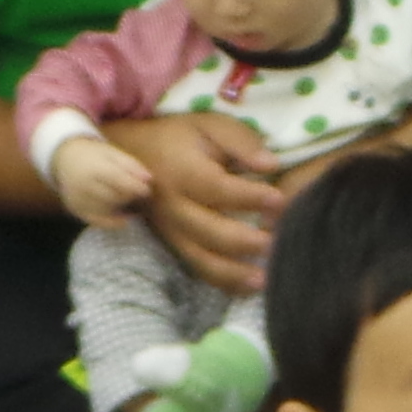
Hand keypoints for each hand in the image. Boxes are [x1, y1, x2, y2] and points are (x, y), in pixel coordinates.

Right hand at [49, 132, 156, 225]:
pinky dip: (114, 222)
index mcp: (93, 167)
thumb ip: (130, 164)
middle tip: (138, 193)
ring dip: (123, 208)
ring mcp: (78, 200)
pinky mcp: (76, 210)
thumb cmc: (95, 156)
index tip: (147, 190)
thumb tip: (149, 179)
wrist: (65, 160)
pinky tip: (125, 219)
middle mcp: (83, 185)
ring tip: (129, 200)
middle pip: (113, 197)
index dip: (135, 187)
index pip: (117, 179)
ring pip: (108, 210)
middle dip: (129, 196)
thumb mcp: (112, 153)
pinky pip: (98, 221)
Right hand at [109, 113, 287, 292]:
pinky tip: (248, 287)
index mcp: (182, 171)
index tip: (280, 200)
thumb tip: (270, 164)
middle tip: (277, 243)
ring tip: (265, 280)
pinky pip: (195, 268)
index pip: (217, 188)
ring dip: (233, 273)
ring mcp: (169, 229)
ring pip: (200, 259)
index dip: (249, 197)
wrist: (131, 153)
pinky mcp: (171, 244)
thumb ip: (241, 141)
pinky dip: (222, 282)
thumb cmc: (179, 137)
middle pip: (208, 231)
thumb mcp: (209, 125)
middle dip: (244, 241)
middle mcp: (172, 206)